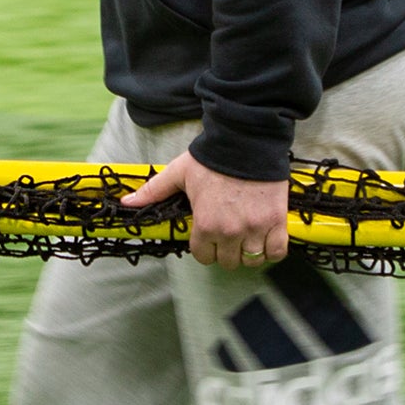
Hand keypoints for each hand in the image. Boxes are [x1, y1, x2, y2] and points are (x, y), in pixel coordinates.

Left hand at [120, 150, 289, 269]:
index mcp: (205, 224)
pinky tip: (266, 238)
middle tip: (229, 234)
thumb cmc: (213, 158)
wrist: (247, 142)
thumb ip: (154, 191)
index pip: (203, 256)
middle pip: (228, 262)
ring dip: (249, 251)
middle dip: (226, 251)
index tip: (209, 236)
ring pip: (252, 260)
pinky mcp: (276, 222)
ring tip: (247, 236)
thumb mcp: (178, 173)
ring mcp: (255, 228)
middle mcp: (230, 232)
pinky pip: (276, 252)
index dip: (205, 247)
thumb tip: (128, 203)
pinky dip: (272, 249)